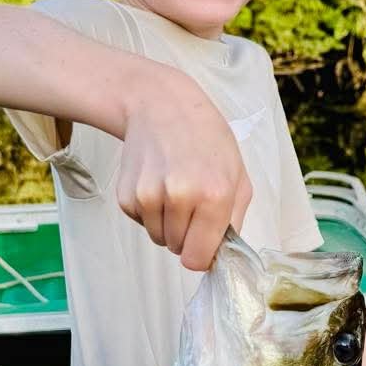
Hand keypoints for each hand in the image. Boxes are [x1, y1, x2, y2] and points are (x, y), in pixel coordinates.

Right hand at [115, 77, 251, 271]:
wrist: (162, 107)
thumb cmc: (206, 141)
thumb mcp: (238, 176)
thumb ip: (234, 221)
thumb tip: (219, 257)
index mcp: (214, 195)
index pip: (198, 259)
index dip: (202, 255)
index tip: (203, 241)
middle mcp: (179, 197)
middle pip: (177, 249)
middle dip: (186, 235)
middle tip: (192, 203)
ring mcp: (149, 195)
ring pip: (158, 238)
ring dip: (167, 223)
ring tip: (175, 190)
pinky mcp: (126, 195)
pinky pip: (141, 223)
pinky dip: (149, 212)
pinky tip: (157, 183)